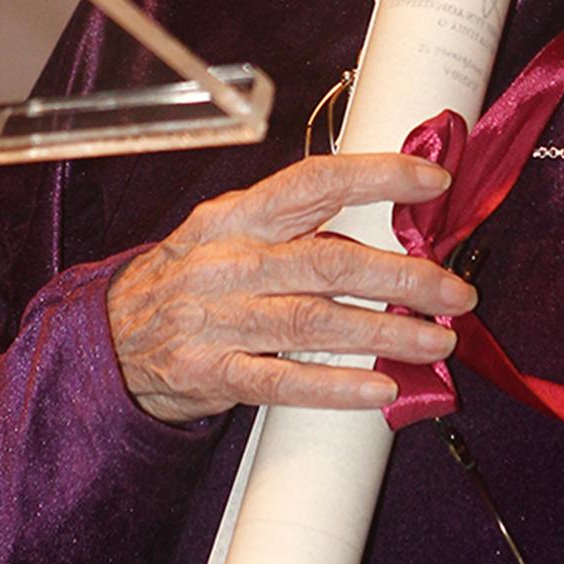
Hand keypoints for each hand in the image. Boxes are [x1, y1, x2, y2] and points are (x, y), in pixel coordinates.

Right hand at [105, 154, 473, 423]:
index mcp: (239, 215)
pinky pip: (282, 382)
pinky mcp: (213, 374)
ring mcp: (218, 320)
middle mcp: (230, 262)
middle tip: (456, 290)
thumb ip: (299, 223)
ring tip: (438, 340)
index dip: (379, 176)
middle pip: (329, 261)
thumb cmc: (189, 276)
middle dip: (403, 276)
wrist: (107, 337)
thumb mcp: (231, 230)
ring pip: (315, 322)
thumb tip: (393, 221)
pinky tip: (380, 387)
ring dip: (386, 332)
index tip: (435, 181)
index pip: (315, 181)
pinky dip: (336, 386)